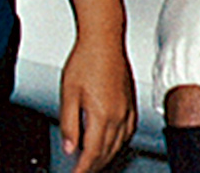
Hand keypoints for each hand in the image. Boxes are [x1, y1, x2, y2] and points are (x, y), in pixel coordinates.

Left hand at [58, 30, 135, 172]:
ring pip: (118, 144)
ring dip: (106, 156)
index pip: (92, 153)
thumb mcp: (68, 93)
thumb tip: (69, 146)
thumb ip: (69, 123)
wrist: (104, 38)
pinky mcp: (131, 102)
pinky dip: (119, 143)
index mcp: (102, 115)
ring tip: (94, 161)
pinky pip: (128, 132)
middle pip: (107, 152)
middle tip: (81, 171)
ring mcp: (127, 109)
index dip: (83, 169)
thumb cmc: (86, 59)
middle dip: (94, 166)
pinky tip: (113, 142)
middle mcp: (118, 115)